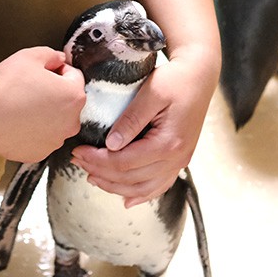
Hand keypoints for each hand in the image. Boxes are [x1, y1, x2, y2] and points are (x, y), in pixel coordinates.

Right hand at [0, 47, 84, 162]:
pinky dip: (33, 130)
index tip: (42, 70)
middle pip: (67, 101)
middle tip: (30, 87)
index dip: (57, 68)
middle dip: (53, 92)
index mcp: (73, 96)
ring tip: (22, 105)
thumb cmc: (5, 89)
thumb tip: (58, 59)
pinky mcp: (39, 153)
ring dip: (44, 112)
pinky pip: (40, 137)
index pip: (74, 76)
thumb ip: (51, 54)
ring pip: (54, 121)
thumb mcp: (30, 56)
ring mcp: (55, 140)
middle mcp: (71, 122)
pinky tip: (18, 121)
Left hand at [70, 58, 212, 206]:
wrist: (199, 76)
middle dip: (100, 172)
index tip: (78, 151)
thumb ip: (131, 119)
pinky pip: (159, 185)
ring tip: (93, 177)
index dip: (97, 160)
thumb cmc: (176, 80)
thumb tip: (111, 145)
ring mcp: (179, 162)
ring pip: (143, 188)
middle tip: (78, 161)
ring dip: (116, 186)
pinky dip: (141, 194)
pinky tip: (127, 199)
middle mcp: (176, 158)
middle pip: (131, 178)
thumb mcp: (151, 93)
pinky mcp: (179, 159)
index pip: (124, 162)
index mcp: (168, 143)